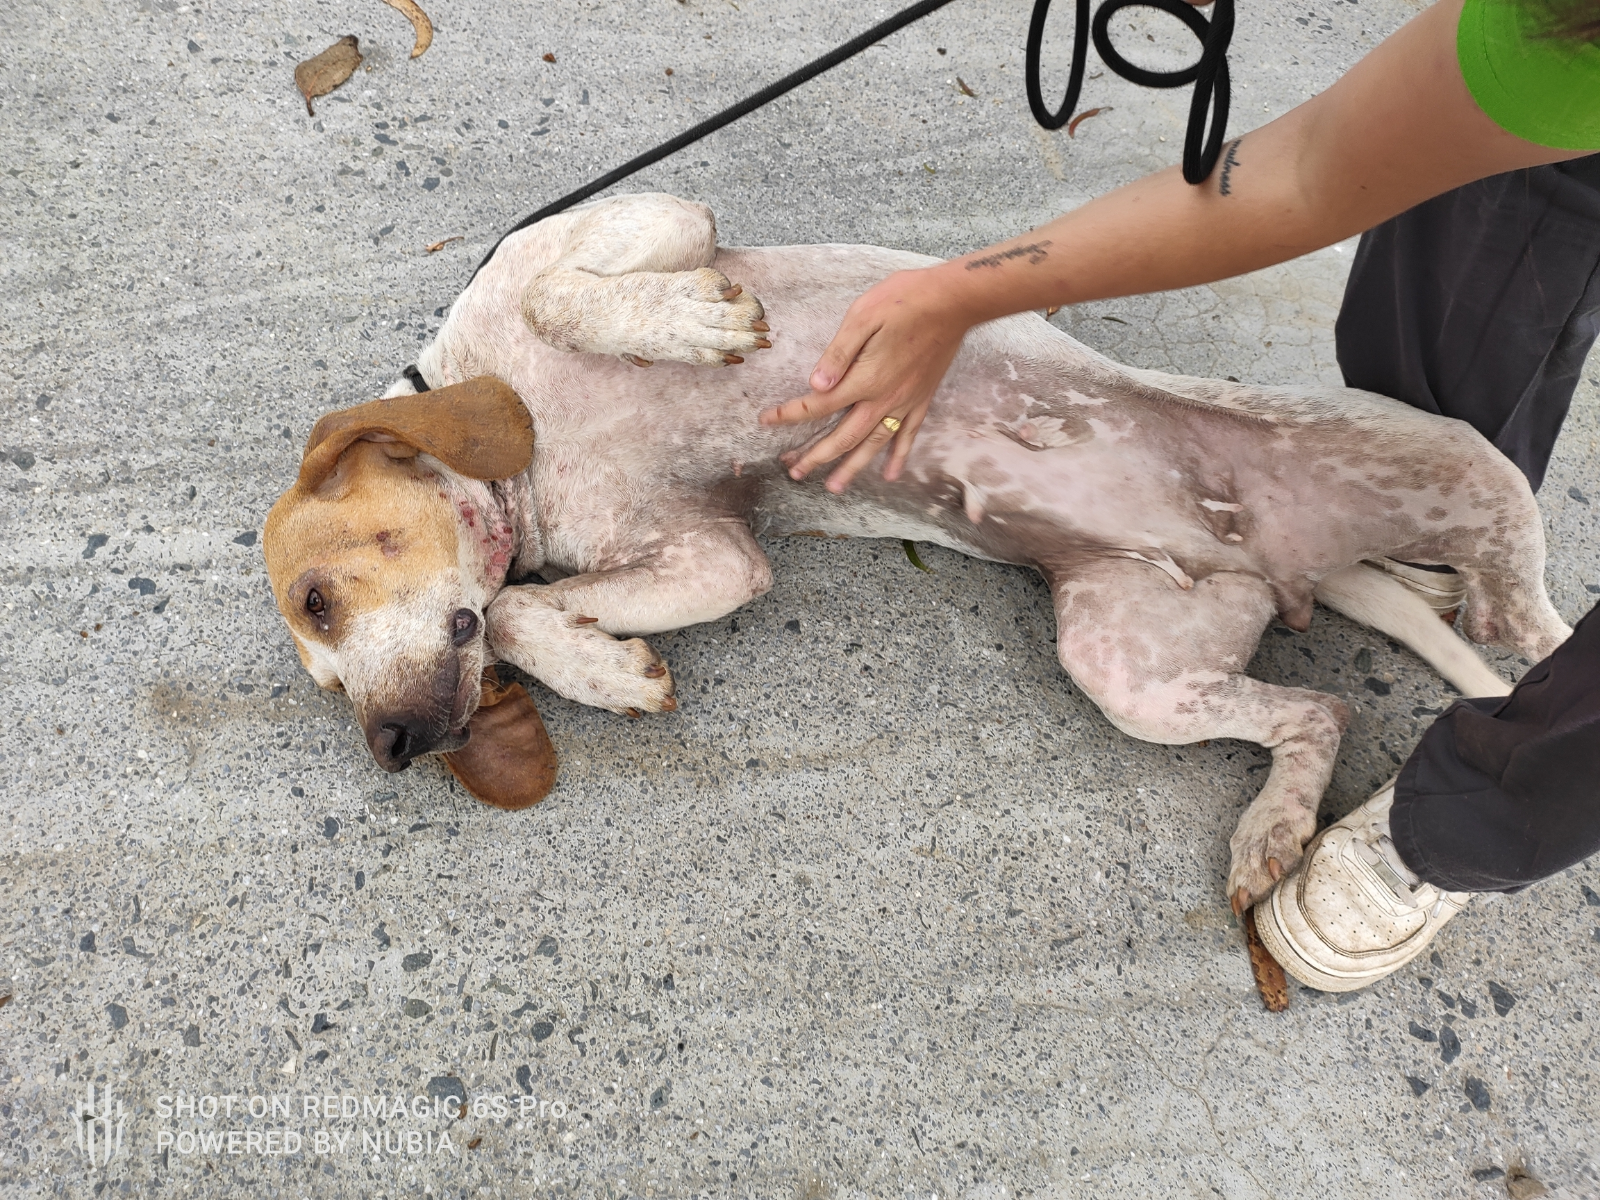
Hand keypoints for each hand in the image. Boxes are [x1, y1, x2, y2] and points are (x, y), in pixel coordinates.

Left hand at [760, 266, 972, 492]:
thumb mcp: (862, 317)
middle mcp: (883, 399)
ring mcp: (904, 402)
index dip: (790, 415)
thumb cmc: (904, 301)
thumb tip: (816, 384)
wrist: (953, 302)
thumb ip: (838, 354)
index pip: (818, 405)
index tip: (767, 422)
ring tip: (834, 487)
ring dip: (852, 468)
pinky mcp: (921, 399)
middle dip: (817, 456)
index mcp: (863, 379)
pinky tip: (889, 475)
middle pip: (843, 436)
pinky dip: (898, 458)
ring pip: (873, 445)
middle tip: (796, 472)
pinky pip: (908, 436)